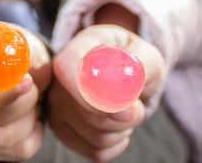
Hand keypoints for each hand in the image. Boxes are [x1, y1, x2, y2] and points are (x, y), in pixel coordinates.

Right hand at [0, 24, 50, 160]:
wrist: (6, 59)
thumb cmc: (11, 47)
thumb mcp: (16, 38)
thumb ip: (18, 51)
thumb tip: (22, 71)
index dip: (3, 90)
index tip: (28, 82)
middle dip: (25, 104)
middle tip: (35, 88)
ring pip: (2, 139)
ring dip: (29, 120)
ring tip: (34, 102)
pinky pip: (11, 152)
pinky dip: (32, 136)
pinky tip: (33, 118)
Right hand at [49, 25, 164, 161]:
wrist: (123, 73)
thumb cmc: (132, 61)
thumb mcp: (146, 55)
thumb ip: (138, 68)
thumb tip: (125, 97)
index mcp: (75, 49)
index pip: (66, 69)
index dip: (94, 94)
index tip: (127, 110)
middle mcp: (57, 79)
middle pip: (90, 113)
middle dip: (125, 116)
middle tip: (136, 103)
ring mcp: (56, 108)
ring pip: (97, 137)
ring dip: (123, 129)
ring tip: (124, 109)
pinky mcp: (62, 132)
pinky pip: (97, 151)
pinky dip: (117, 142)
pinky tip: (116, 124)